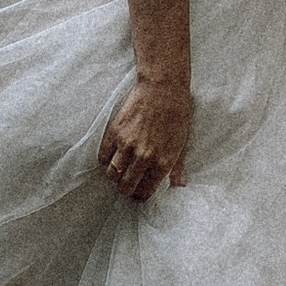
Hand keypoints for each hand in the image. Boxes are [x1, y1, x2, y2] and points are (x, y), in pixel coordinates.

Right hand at [100, 74, 190, 203]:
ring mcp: (127, 145)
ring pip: (112, 174)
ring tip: (118, 173)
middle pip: (126, 186)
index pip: (145, 191)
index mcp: (163, 162)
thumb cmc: (177, 114)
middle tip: (126, 187)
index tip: (138, 195)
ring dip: (114, 177)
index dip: (140, 196)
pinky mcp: (115, 132)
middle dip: (125, 190)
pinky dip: (105, 161)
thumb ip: (177, 167)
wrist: (163, 88)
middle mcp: (144, 157)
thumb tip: (179, 186)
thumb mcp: (182, 143)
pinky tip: (111, 158)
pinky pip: (103, 156)